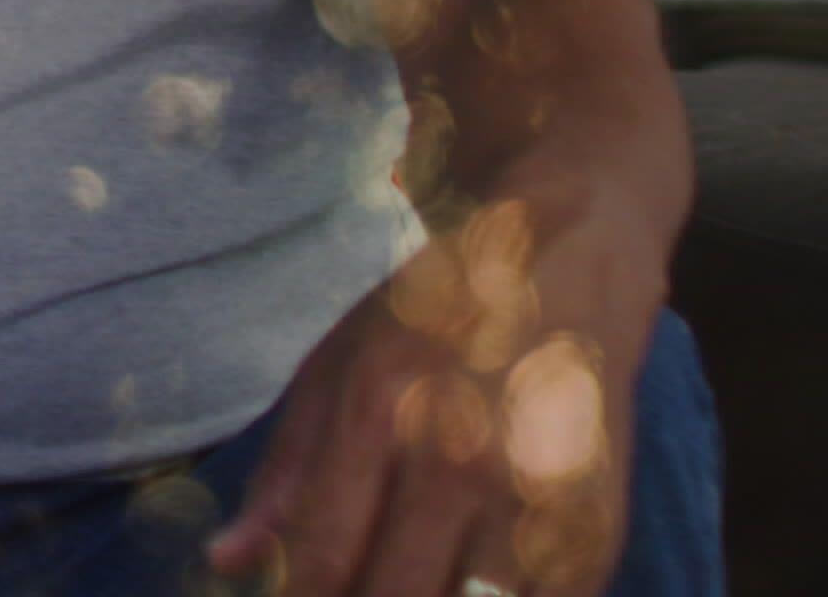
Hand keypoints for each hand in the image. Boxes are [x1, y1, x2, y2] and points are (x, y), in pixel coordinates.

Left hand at [209, 200, 647, 596]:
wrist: (570, 263)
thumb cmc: (434, 317)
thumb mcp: (335, 368)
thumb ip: (282, 474)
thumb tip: (228, 563)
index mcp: (382, 413)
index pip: (325, 556)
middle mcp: (463, 461)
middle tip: (347, 590)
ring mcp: (540, 498)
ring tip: (408, 581)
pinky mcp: (599, 523)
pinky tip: (461, 580)